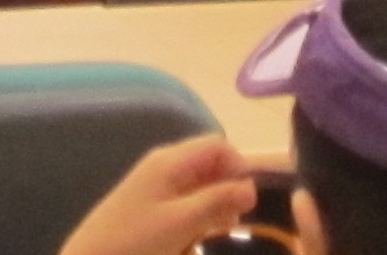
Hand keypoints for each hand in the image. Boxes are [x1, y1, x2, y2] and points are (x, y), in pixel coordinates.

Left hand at [55, 136, 256, 254]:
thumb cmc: (135, 241)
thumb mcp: (181, 222)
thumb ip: (217, 200)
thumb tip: (251, 186)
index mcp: (171, 160)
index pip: (218, 145)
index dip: (240, 167)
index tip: (250, 202)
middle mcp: (164, 164)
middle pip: (209, 162)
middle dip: (229, 187)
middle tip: (239, 221)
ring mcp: (154, 184)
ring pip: (199, 182)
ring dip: (216, 201)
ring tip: (223, 231)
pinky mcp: (148, 204)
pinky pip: (184, 198)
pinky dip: (199, 211)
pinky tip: (201, 234)